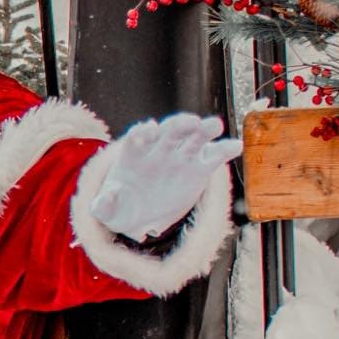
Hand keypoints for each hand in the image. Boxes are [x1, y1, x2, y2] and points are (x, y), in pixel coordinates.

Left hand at [91, 114, 242, 241]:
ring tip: (215, 125)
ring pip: (194, 137)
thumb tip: (107, 197)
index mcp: (133, 154)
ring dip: (204, 129)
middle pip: (169, 131)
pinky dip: (224, 149)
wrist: (138, 217)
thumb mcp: (106, 210)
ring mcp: (180, 157)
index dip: (143, 131)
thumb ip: (103, 204)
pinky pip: (213, 156)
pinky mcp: (198, 169)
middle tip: (191, 121)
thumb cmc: (119, 208)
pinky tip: (235, 147)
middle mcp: (159, 149)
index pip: (138, 136)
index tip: (149, 129)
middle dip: (179, 123)